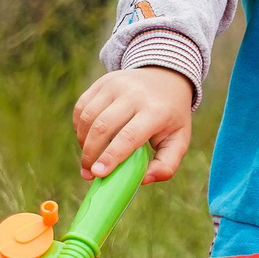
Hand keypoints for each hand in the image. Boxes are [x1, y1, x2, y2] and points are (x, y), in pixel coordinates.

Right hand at [73, 66, 194, 183]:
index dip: (111, 156)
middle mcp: (135, 94)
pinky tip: (87, 138)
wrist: (166, 77)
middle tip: (89, 173)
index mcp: (156, 110)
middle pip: (103, 127)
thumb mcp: (179, 139)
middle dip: (91, 154)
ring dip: (83, 142)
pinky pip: (82, 107)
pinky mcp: (103, 81)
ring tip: (90, 156)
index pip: (129, 136)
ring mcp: (117, 84)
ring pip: (89, 117)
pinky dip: (79, 127)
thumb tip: (143, 180)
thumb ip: (166, 164)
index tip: (97, 174)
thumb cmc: (171, 116)